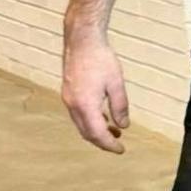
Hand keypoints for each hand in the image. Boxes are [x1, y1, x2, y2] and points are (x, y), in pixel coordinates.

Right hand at [61, 32, 129, 152]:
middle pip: (86, 133)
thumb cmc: (100, 59)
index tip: (121, 150)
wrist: (81, 41)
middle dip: (102, 141)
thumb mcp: (116, 84)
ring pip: (81, 124)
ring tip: (114, 132)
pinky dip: (90, 121)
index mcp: (85, 105)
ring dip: (96, 131)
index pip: (97, 133)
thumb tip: (123, 126)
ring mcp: (68, 99)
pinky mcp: (68, 93)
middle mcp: (73, 105)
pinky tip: (102, 117)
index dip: (109, 145)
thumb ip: (120, 106)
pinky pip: (78, 114)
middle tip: (117, 145)